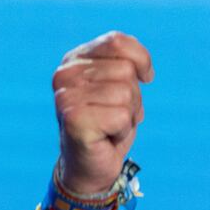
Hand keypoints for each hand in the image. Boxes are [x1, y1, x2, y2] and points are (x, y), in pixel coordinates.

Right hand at [52, 31, 153, 193]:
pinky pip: (122, 116)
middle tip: (116, 115)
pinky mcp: (74, 119)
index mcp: (74, 60)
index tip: (145, 78)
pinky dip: (123, 131)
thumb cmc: (109, 125)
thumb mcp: (121, 87)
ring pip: (126, 94)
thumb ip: (127, 65)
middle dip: (134, 98)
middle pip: (126, 71)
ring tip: (110, 126)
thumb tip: (143, 70)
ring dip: (128, 116)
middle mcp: (65, 74)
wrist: (89, 167)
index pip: (118, 42)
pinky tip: (106, 138)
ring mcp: (66, 96)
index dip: (141, 60)